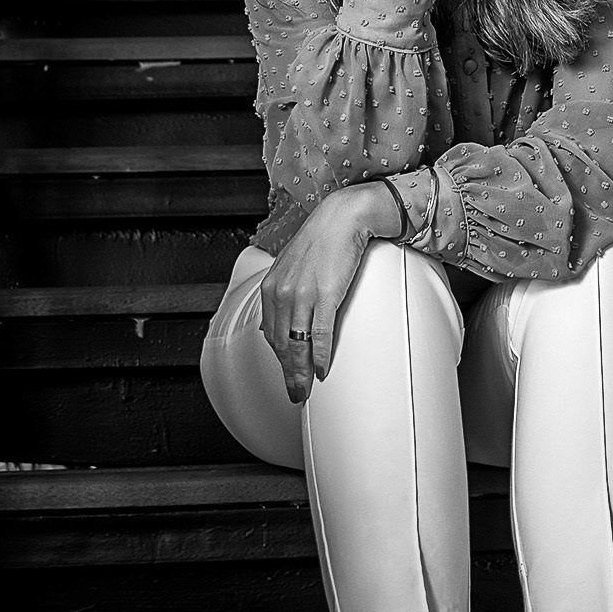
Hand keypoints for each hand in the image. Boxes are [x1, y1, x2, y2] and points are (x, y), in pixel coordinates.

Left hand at [260, 184, 399, 402]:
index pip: (271, 333)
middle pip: (282, 344)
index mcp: (272, 288)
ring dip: (301, 372)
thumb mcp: (293, 266)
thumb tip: (286, 318)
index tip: (286, 374)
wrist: (342, 217)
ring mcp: (302, 295)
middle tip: (295, 394)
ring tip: (305, 390)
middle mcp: (282, 293)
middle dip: (287, 373)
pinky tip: (321, 370)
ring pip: (297, 344)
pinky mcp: (326, 295)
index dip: (278, 359)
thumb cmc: (322, 239)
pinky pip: (319, 334)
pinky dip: (319, 355)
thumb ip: (286, 291)